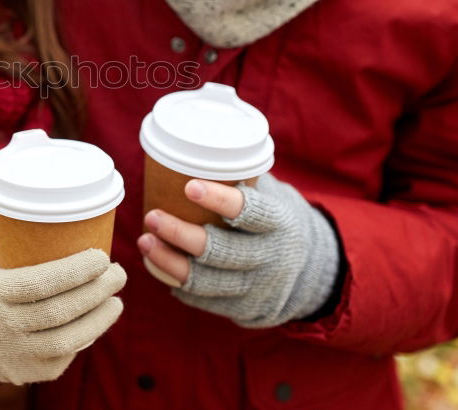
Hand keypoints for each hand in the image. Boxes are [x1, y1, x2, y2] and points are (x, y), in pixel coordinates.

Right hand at [0, 228, 125, 384]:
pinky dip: (82, 341)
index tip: (101, 256)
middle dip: (97, 291)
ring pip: (66, 340)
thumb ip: (10, 234)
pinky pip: (60, 359)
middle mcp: (2, 326)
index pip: (40, 283)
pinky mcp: (21, 373)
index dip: (76, 271)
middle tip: (118, 273)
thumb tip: (53, 215)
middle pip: (60, 311)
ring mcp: (13, 353)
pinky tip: (94, 323)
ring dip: (99, 320)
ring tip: (115, 301)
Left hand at [138, 173, 340, 327]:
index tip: (189, 186)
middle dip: (180, 234)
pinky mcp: (245, 309)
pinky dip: (178, 283)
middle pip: (220, 250)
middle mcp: (271, 258)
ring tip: (145, 241)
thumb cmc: (276, 220)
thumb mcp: (274, 196)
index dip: (220, 200)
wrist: (312, 271)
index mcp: (280, 223)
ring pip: (207, 279)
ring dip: (169, 261)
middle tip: (151, 217)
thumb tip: (194, 148)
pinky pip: (205, 299)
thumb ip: (243, 178)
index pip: (250, 212)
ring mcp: (258, 287)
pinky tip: (157, 264)